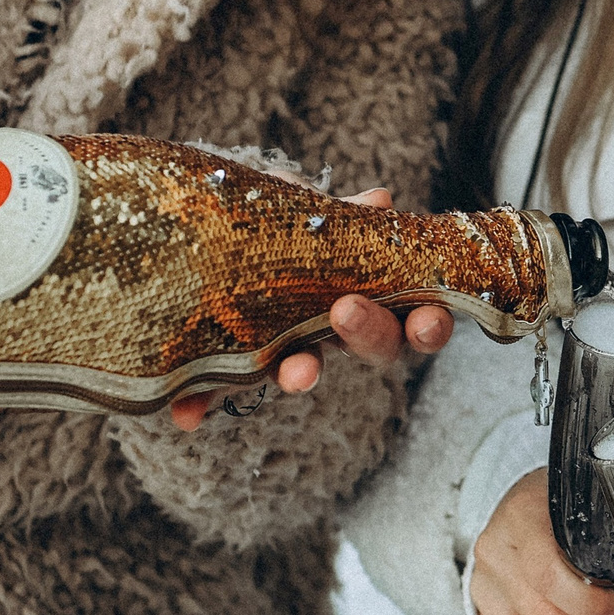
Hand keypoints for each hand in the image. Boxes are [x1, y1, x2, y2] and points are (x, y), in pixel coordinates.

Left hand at [168, 188, 453, 430]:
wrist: (207, 223)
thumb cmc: (275, 219)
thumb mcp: (306, 209)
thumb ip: (337, 213)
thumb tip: (379, 200)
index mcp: (363, 289)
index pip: (409, 313)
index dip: (428, 323)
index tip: (429, 320)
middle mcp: (332, 328)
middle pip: (372, 348)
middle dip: (368, 335)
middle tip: (346, 311)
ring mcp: (285, 346)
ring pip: (307, 369)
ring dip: (302, 374)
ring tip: (296, 373)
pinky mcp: (232, 359)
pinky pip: (220, 388)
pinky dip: (202, 401)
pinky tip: (184, 413)